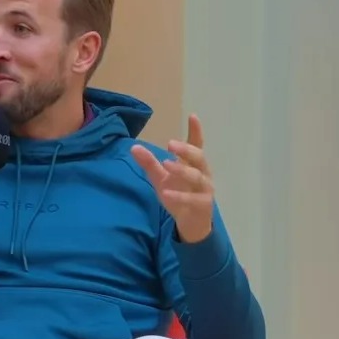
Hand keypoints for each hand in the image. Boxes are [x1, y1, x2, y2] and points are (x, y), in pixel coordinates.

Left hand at [131, 114, 213, 242]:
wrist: (191, 222)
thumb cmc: (178, 194)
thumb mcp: (161, 178)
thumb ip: (150, 163)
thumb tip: (134, 147)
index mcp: (193, 164)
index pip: (197, 145)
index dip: (196, 131)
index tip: (193, 116)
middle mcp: (202, 173)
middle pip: (199, 157)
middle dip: (186, 150)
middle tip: (171, 144)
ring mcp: (205, 189)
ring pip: (197, 176)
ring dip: (182, 170)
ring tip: (167, 164)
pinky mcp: (203, 204)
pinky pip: (192, 199)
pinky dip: (180, 196)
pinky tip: (167, 193)